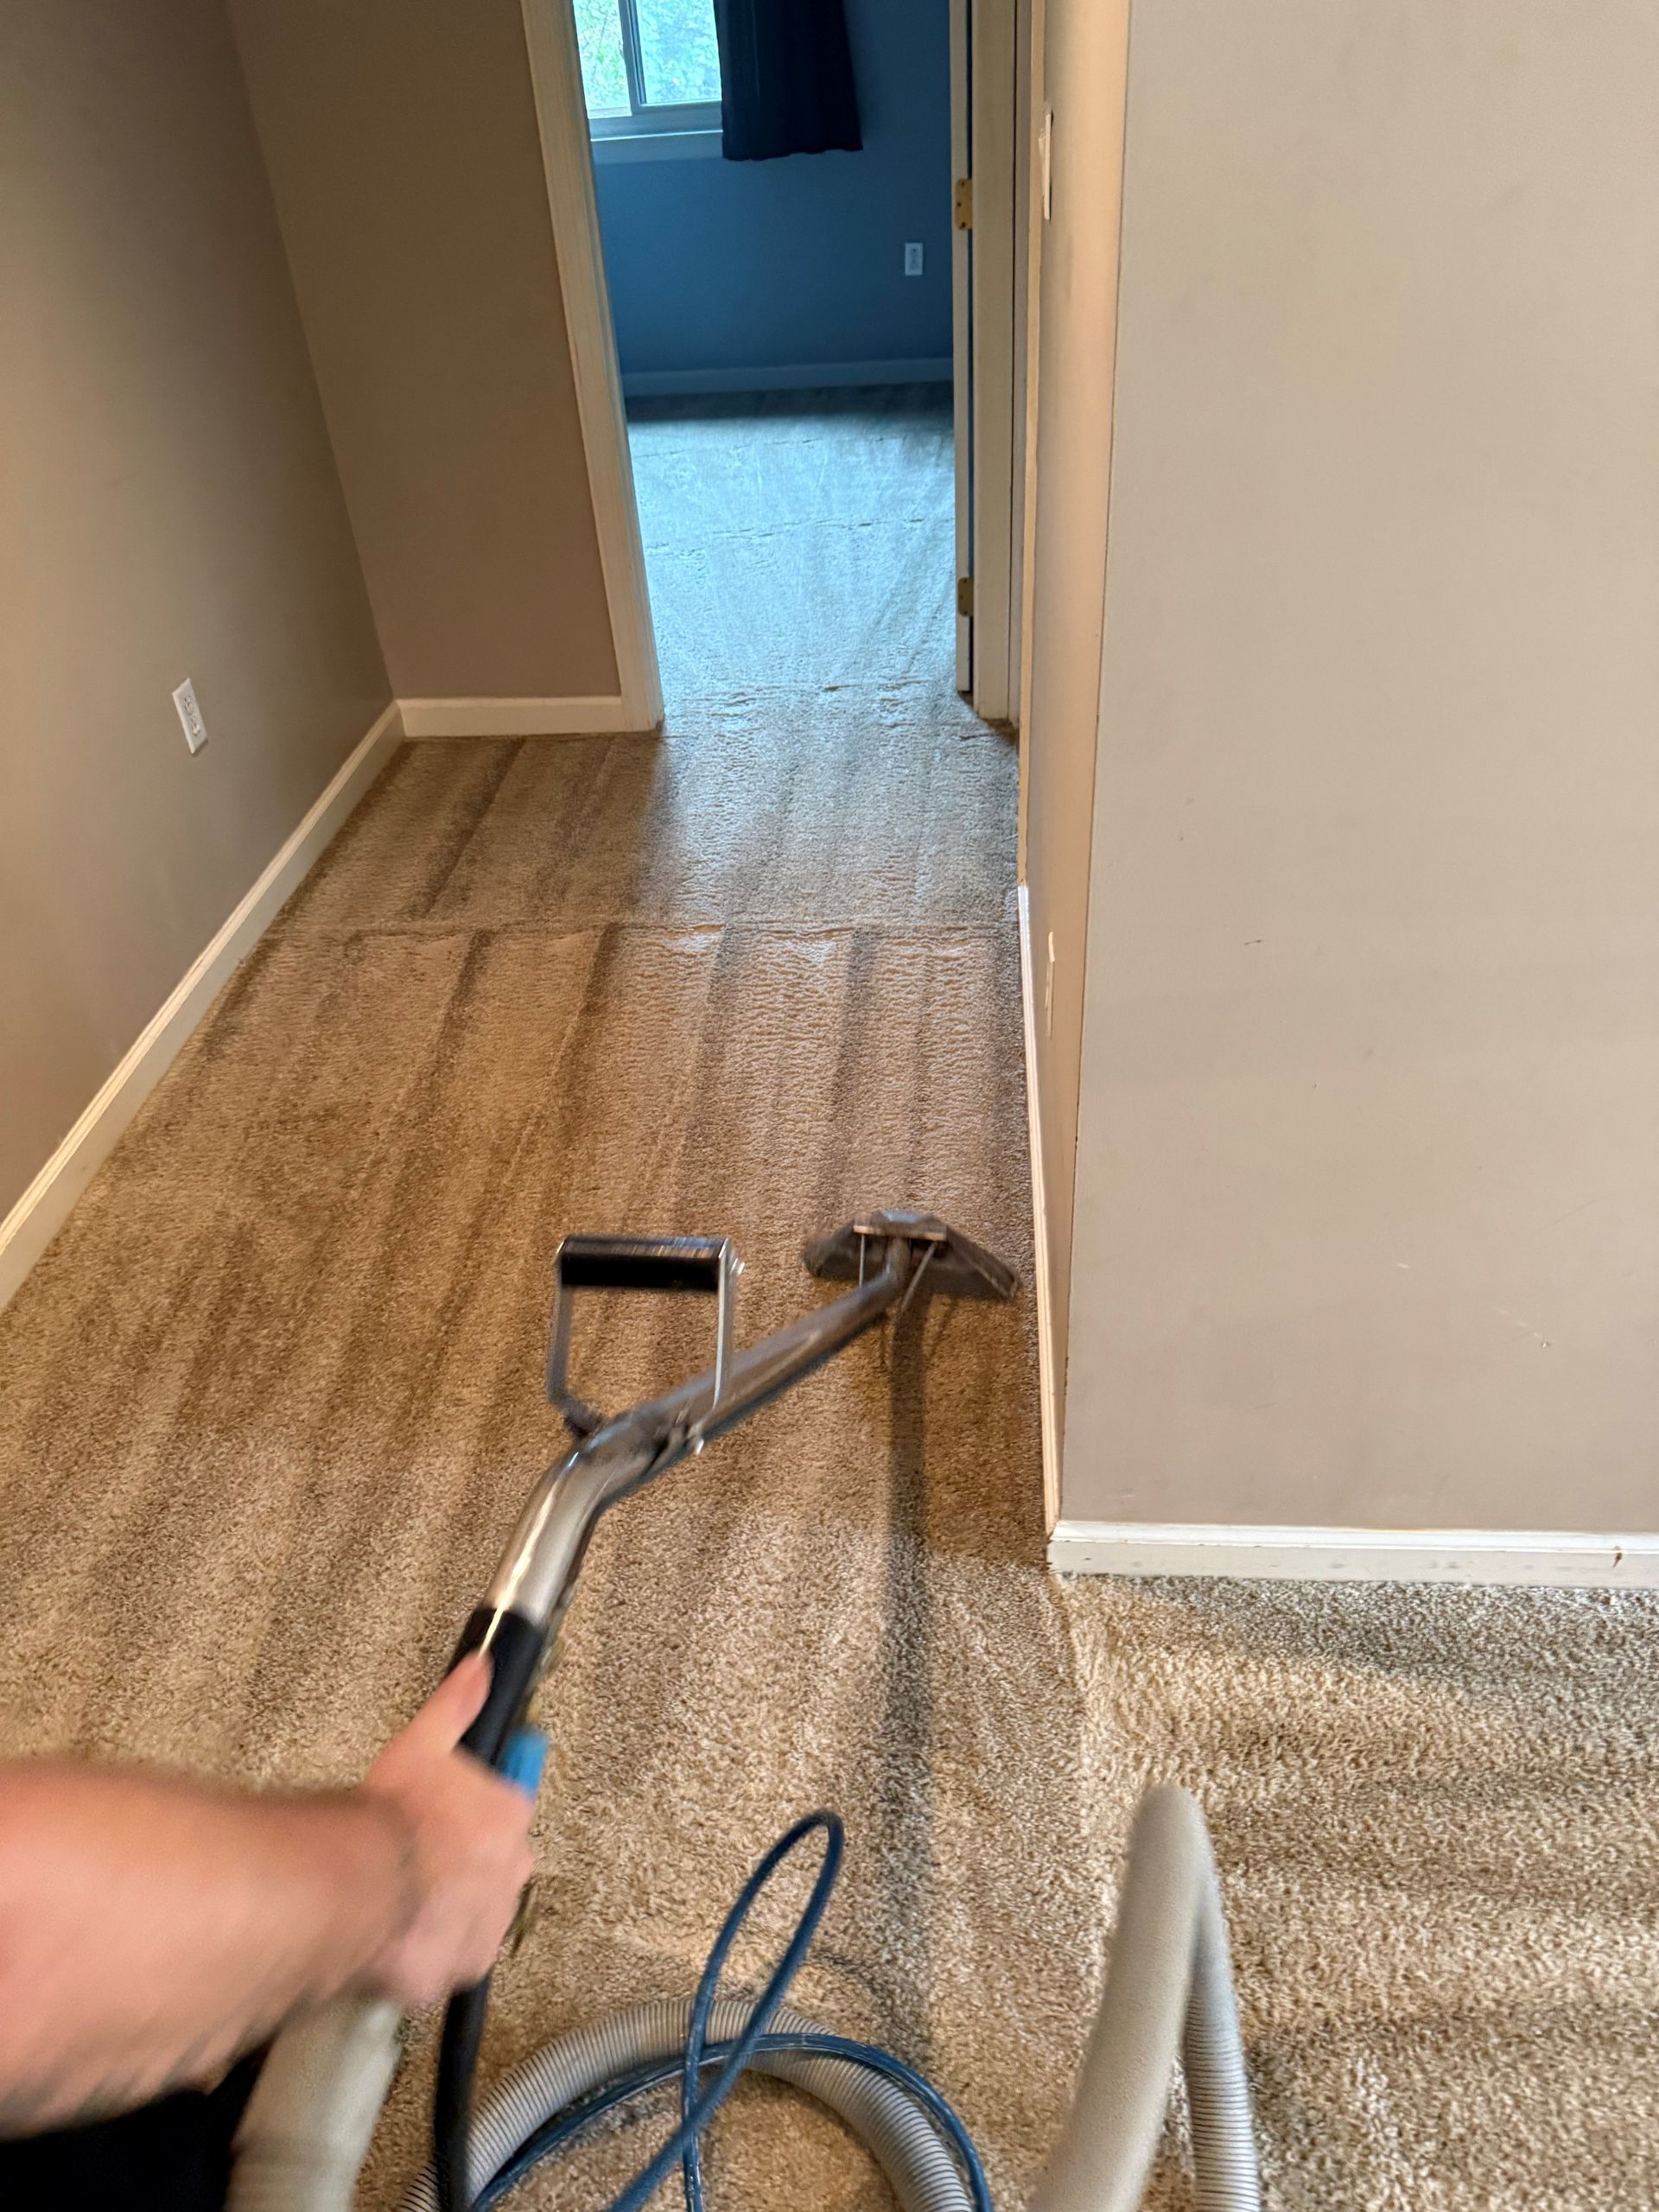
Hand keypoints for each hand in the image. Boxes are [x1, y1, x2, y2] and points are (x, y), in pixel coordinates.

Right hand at [356, 1655, 536, 2008]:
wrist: (361, 1882)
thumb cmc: (391, 1817)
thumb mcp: (421, 1746)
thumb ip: (455, 1707)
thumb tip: (480, 1669)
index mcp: (509, 1819)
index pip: (503, 1814)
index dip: (466, 1815)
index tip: (439, 1820)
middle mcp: (510, 1875)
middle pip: (493, 1867)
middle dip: (461, 1865)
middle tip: (416, 1860)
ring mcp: (486, 1926)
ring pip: (474, 1916)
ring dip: (447, 1910)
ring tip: (403, 1900)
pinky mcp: (456, 1971)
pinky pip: (448, 1961)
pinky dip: (427, 1952)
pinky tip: (397, 1937)